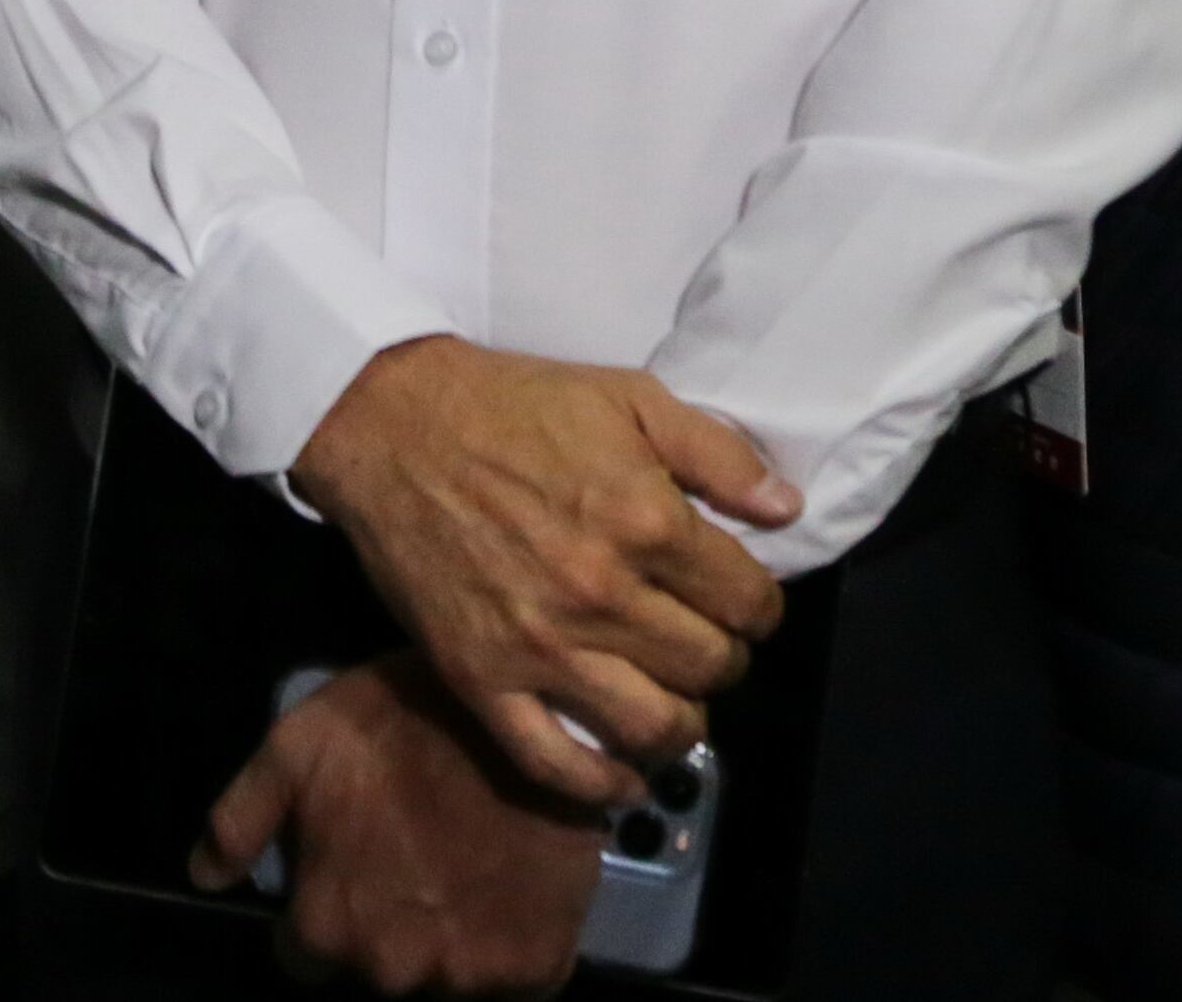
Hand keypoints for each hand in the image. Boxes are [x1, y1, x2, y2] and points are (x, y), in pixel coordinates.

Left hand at [192, 653, 601, 996]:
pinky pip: (512, 980)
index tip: (351, 871)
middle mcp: (389, 968)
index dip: (323, 911)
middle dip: (384, 927)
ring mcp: (466, 976)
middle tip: (411, 860)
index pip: (303, 958)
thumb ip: (241, 818)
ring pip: (441, 974)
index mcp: (326, 926)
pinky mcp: (535, 968)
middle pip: (374, 969)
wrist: (527, 711)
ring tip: (461, 868)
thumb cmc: (403, 719)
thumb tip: (204, 877)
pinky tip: (506, 888)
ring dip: (444, 936)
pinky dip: (508, 946)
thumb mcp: (298, 743)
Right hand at [286, 335, 795, 804]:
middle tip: (706, 640)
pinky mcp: (483, 681)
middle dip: (726, 657)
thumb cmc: (516, 404)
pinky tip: (624, 775)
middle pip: (710, 667)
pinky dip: (601, 784)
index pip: (748, 601)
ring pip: (652, 726)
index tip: (742, 599)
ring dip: (683, 724)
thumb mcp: (630, 398)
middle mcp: (602, 596)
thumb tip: (789, 511)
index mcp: (647, 522)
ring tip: (675, 700)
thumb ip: (718, 455)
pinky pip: (554, 763)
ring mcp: (541, 648)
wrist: (393, 423)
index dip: (759, 605)